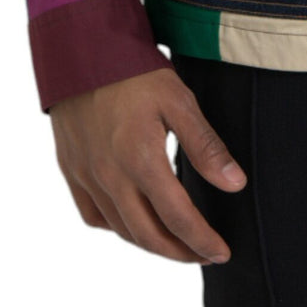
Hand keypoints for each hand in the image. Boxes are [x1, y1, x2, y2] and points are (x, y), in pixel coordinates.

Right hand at [50, 66, 246, 264]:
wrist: (81, 51)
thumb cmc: (134, 73)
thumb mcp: (179, 101)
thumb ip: (206, 146)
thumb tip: (235, 185)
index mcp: (141, 161)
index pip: (178, 218)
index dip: (202, 241)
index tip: (222, 253)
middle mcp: (110, 177)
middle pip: (147, 235)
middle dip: (180, 252)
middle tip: (204, 255)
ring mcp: (87, 177)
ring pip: (121, 230)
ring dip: (150, 244)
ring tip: (176, 244)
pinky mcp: (72, 170)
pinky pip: (94, 216)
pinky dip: (117, 228)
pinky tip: (133, 223)